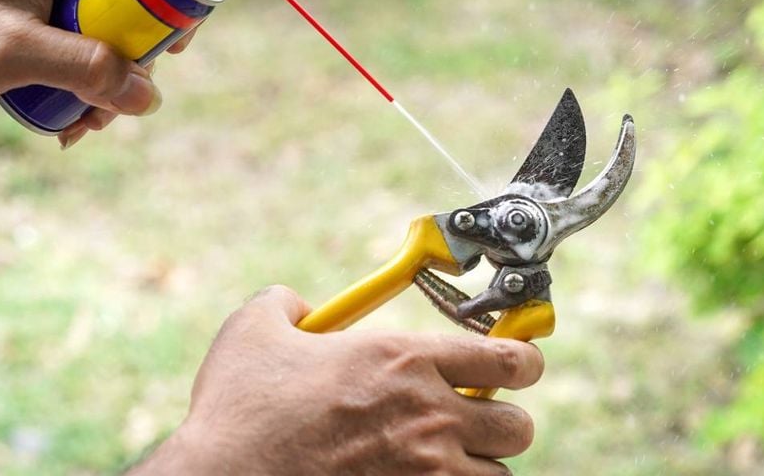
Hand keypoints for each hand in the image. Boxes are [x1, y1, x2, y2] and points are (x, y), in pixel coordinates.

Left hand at [0, 0, 262, 147]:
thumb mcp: (7, 51)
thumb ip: (81, 71)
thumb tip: (149, 99)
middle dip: (175, 15)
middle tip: (170, 55)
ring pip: (138, 11)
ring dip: (133, 68)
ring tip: (95, 119)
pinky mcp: (63, 15)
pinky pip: (109, 42)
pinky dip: (105, 87)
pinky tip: (75, 125)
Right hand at [130, 286, 542, 475]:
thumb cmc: (239, 410)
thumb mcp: (255, 331)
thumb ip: (286, 304)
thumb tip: (298, 305)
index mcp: (403, 361)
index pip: (506, 357)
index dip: (524, 360)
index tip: (521, 364)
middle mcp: (427, 415)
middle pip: (518, 424)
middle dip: (503, 421)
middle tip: (476, 419)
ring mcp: (424, 471)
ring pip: (497, 475)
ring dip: (479, 465)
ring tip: (447, 459)